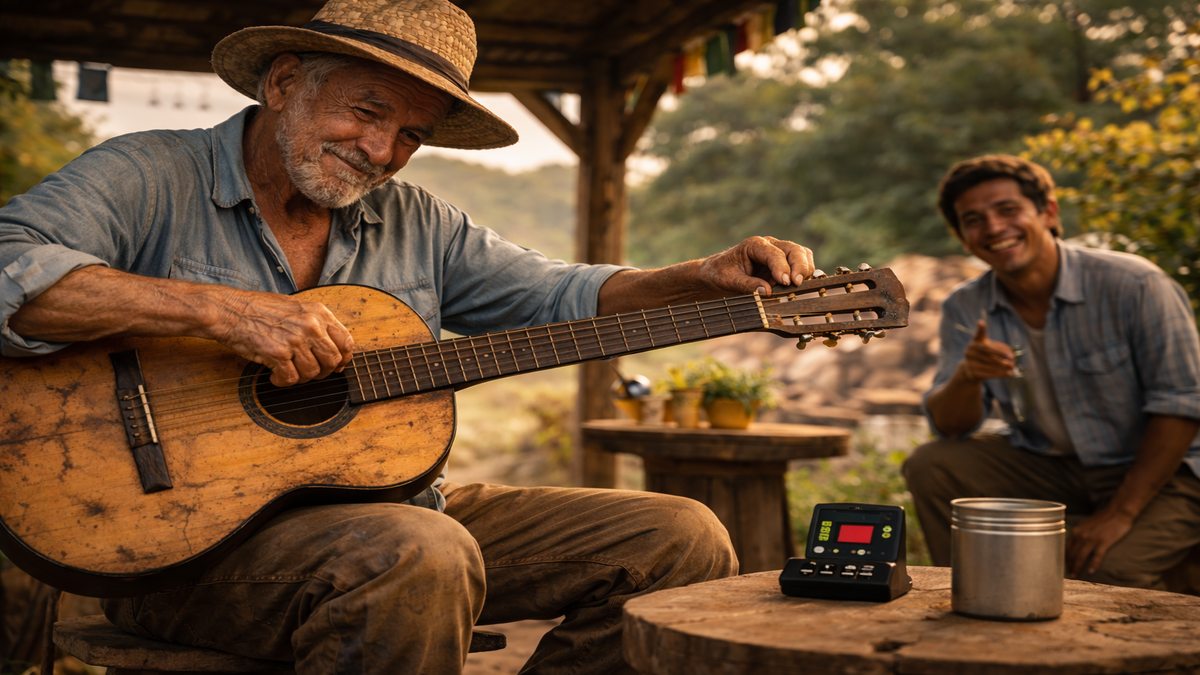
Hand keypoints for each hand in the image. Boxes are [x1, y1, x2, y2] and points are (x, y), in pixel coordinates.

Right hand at [210, 289, 354, 386]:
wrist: (229, 310)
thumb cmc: (259, 310)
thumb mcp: (296, 308)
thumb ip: (316, 325)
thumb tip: (334, 350)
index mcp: (318, 312)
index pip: (345, 341)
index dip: (343, 359)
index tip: (336, 367)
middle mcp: (310, 325)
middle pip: (333, 361)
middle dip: (323, 372)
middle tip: (308, 372)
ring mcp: (295, 339)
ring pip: (312, 373)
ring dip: (300, 378)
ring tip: (287, 371)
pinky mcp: (278, 353)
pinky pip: (291, 379)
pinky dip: (283, 382)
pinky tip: (274, 375)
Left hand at [696, 236, 814, 296]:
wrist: (718, 273)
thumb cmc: (721, 273)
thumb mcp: (728, 280)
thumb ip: (746, 285)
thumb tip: (766, 291)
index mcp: (754, 245)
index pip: (774, 253)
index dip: (782, 267)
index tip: (786, 282)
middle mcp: (769, 245)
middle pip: (794, 250)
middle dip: (799, 266)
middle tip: (797, 284)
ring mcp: (779, 252)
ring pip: (802, 255)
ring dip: (804, 270)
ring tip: (798, 286)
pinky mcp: (784, 263)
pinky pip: (801, 263)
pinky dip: (804, 273)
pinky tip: (798, 286)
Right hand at [956, 320, 1014, 383]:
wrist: (970, 370)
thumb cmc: (984, 356)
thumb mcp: (990, 349)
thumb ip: (1001, 349)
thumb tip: (1011, 355)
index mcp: (975, 342)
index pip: (978, 334)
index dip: (980, 328)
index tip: (981, 322)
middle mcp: (970, 350)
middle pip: (987, 352)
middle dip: (1000, 355)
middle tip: (1012, 358)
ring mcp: (969, 361)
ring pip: (989, 363)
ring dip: (1002, 365)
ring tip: (1012, 366)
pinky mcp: (972, 372)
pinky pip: (988, 373)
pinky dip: (1000, 373)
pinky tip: (1008, 373)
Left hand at [1066, 507, 1134, 576]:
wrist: (1117, 512)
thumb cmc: (1102, 518)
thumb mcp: (1086, 524)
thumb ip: (1080, 533)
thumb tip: (1075, 544)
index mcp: (1076, 530)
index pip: (1066, 547)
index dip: (1064, 558)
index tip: (1063, 565)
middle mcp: (1081, 535)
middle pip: (1071, 553)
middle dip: (1069, 565)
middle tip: (1067, 574)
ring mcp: (1092, 539)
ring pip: (1080, 557)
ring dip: (1077, 567)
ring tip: (1075, 576)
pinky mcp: (1103, 542)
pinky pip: (1096, 556)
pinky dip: (1093, 565)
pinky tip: (1091, 572)